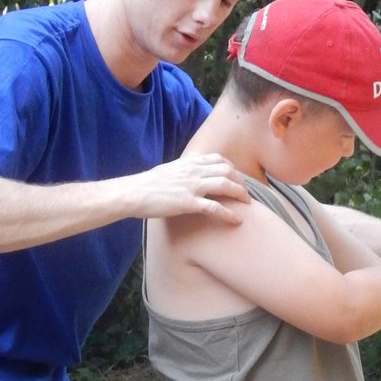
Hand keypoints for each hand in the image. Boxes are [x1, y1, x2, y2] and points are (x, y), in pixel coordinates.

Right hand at [134, 151, 249, 224]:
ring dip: (240, 194)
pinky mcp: (188, 203)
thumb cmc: (146, 185)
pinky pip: (215, 208)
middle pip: (227, 171)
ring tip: (247, 204)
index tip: (237, 177)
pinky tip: (236, 220)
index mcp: (188, 163)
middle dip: (241, 182)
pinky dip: (229, 214)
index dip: (232, 168)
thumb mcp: (167, 171)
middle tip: (246, 193)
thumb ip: (182, 172)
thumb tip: (187, 177)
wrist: (133, 193)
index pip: (218, 159)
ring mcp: (192, 186)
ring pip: (225, 185)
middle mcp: (193, 171)